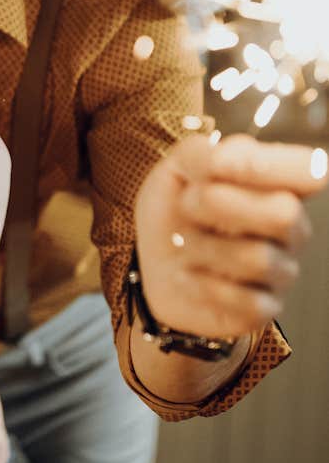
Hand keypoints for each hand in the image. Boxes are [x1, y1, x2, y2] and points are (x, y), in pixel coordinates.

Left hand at [135, 134, 326, 338]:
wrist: (150, 264)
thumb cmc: (173, 210)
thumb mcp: (176, 170)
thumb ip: (201, 153)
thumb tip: (227, 158)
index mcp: (275, 185)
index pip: (311, 171)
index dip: (268, 165)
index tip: (218, 164)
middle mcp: (289, 227)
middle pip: (285, 213)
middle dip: (220, 203)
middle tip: (187, 203)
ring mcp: (280, 270)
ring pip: (259, 258)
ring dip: (203, 246)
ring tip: (181, 242)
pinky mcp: (263, 308)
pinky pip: (246, 300)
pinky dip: (201, 284)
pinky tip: (186, 275)